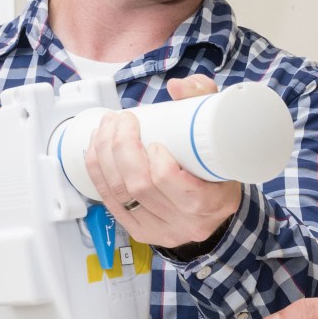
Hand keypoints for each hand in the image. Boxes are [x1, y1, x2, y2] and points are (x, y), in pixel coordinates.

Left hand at [84, 74, 242, 250]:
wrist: (220, 211)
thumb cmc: (221, 172)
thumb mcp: (222, 136)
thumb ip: (205, 102)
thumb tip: (177, 87)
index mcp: (212, 203)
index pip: (175, 187)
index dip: (158, 163)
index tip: (156, 141)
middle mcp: (185, 223)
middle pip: (141, 187)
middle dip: (121, 148)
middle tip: (122, 121)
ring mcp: (161, 230)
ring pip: (121, 194)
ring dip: (105, 156)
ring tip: (105, 129)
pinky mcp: (141, 231)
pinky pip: (111, 203)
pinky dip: (97, 174)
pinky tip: (94, 152)